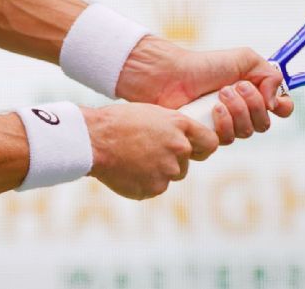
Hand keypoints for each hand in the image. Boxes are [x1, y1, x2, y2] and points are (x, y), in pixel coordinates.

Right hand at [82, 102, 218, 199]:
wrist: (93, 140)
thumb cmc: (118, 122)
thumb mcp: (152, 115)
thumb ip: (173, 130)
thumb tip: (185, 144)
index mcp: (180, 126)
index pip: (210, 143)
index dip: (202, 148)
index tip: (195, 150)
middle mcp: (179, 148)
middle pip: (185, 163)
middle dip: (171, 161)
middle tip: (145, 152)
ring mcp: (168, 171)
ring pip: (169, 176)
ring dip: (156, 172)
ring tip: (132, 159)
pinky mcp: (154, 188)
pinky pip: (154, 188)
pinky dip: (143, 183)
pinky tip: (127, 170)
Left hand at [114, 37, 294, 144]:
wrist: (171, 75)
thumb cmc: (204, 66)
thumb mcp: (243, 59)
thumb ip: (269, 74)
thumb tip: (274, 101)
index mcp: (253, 94)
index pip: (280, 109)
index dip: (283, 107)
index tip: (274, 100)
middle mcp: (241, 113)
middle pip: (264, 124)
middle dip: (252, 104)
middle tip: (233, 86)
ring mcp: (224, 128)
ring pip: (246, 133)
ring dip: (236, 111)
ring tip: (219, 95)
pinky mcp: (207, 139)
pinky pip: (225, 142)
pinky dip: (222, 124)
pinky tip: (211, 110)